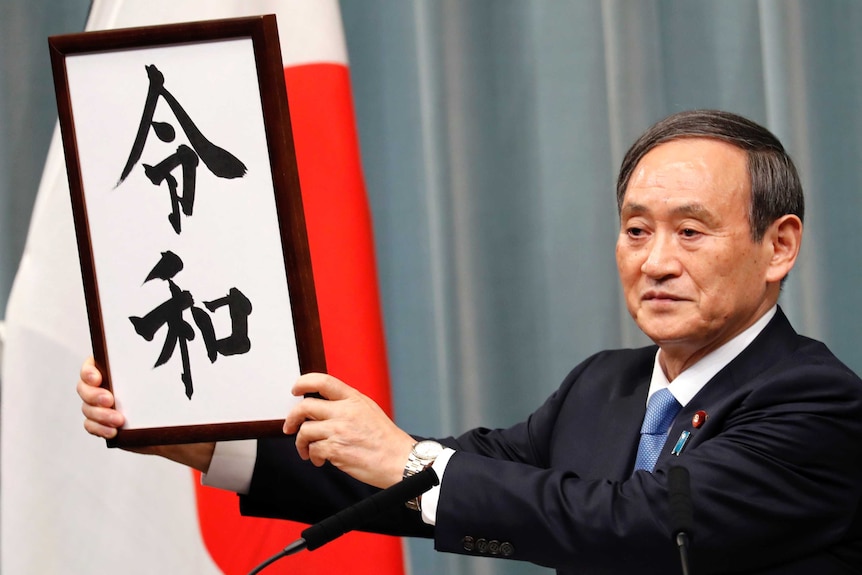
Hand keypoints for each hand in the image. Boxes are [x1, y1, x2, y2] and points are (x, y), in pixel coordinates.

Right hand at [76, 357, 214, 471]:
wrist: (166, 427)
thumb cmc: (166, 400)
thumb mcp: (164, 382)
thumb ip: (157, 371)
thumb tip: (161, 360)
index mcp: (114, 370)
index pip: (91, 365)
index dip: (89, 372)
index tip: (98, 378)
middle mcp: (103, 386)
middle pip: (84, 388)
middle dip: (94, 395)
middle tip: (110, 400)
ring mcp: (99, 406)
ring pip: (87, 408)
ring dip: (100, 414)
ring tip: (119, 420)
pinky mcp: (102, 424)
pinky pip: (91, 426)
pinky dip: (100, 428)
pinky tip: (113, 431)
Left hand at [285, 373, 415, 488]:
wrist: (399, 460)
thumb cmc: (386, 439)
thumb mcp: (368, 410)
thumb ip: (347, 405)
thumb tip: (322, 407)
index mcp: (353, 399)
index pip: (323, 381)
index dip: (303, 382)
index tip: (295, 389)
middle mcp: (345, 412)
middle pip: (305, 407)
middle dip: (292, 418)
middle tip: (290, 427)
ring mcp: (339, 430)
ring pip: (305, 431)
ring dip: (302, 443)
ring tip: (309, 451)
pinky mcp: (336, 450)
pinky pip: (313, 450)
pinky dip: (314, 456)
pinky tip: (321, 460)